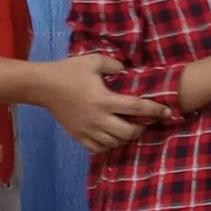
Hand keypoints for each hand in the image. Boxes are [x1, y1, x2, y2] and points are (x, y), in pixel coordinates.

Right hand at [33, 55, 173, 152]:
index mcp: (105, 100)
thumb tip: (129, 71)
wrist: (43, 86)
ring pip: (115, 143)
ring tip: (130, 129)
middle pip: (129, 133)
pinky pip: (99, 149)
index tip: (167, 111)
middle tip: (145, 123)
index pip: (137, 108)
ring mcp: (88, 130)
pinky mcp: (79, 137)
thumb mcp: (94, 61)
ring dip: (126, 138)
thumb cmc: (69, 71)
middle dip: (141, 129)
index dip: (155, 110)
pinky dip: (110, 145)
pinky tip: (112, 136)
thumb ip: (115, 65)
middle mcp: (98, 119)